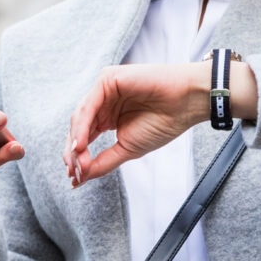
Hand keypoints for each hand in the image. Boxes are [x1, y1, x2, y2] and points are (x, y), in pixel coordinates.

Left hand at [64, 63, 209, 184]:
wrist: (186, 104)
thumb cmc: (163, 123)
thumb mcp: (128, 149)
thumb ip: (103, 162)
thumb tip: (80, 179)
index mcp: (107, 117)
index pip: (84, 138)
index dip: (77, 158)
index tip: (75, 180)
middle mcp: (102, 103)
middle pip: (77, 128)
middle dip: (73, 152)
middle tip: (75, 173)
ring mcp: (103, 90)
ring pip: (79, 117)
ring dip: (76, 142)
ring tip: (79, 163)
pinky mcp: (107, 79)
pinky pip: (89, 105)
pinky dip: (82, 126)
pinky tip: (81, 144)